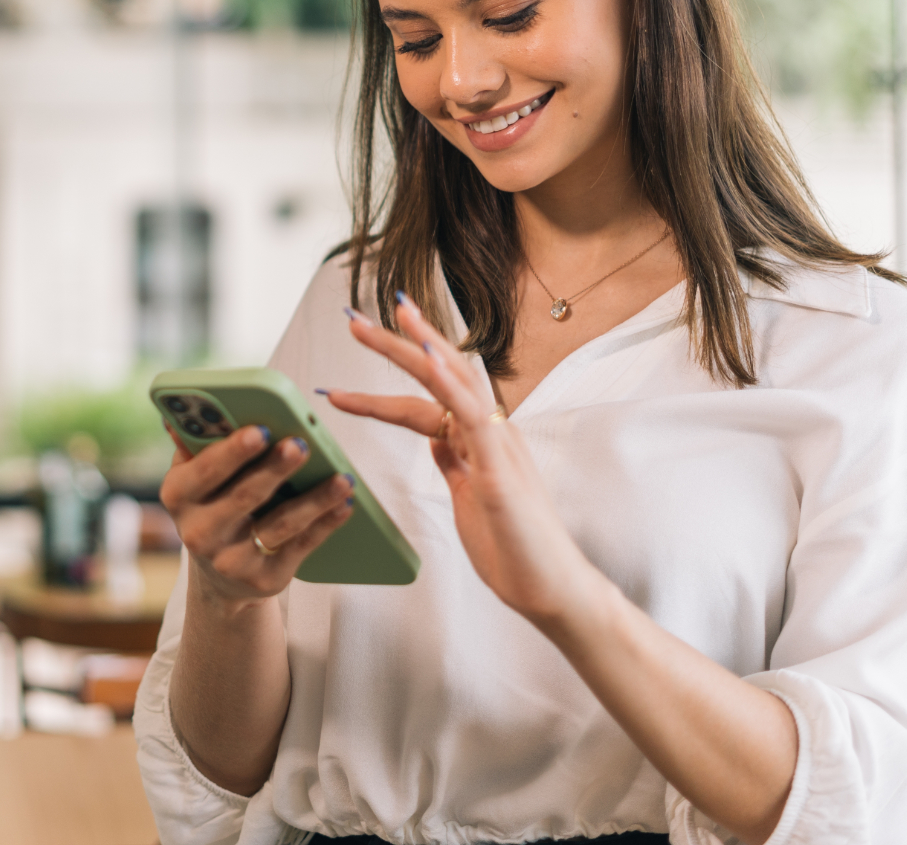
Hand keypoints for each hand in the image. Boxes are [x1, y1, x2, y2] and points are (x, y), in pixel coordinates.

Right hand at [160, 424, 354, 606]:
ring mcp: (232, 560)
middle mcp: (199, 532)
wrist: (219, 575)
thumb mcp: (196, 476)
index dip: (233, 451)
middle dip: (275, 469)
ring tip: (343, 477)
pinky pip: (301, 546)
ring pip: (280, 524)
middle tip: (302, 444)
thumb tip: (184, 410)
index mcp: (179, 495)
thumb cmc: (214, 503)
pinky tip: (346, 504)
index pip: (205, 470)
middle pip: (244, 496)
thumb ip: (197, 442)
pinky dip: (326, 523)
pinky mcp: (264, 578)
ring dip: (314, 499)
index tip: (261, 428)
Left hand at [325, 295, 597, 624]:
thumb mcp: (470, 498)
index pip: (429, 392)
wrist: (551, 588)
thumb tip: (435, 440)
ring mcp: (498, 444)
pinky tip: (428, 358)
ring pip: (455, 382)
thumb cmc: (514, 549)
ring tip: (386, 318)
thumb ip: (455, 464)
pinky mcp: (500, 466)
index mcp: (479, 438)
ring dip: (417, 348)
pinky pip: (472, 415)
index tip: (362, 343)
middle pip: (439, 373)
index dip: (395, 369)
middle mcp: (490, 430)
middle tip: (355, 319)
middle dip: (397, 343)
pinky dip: (449, 382)